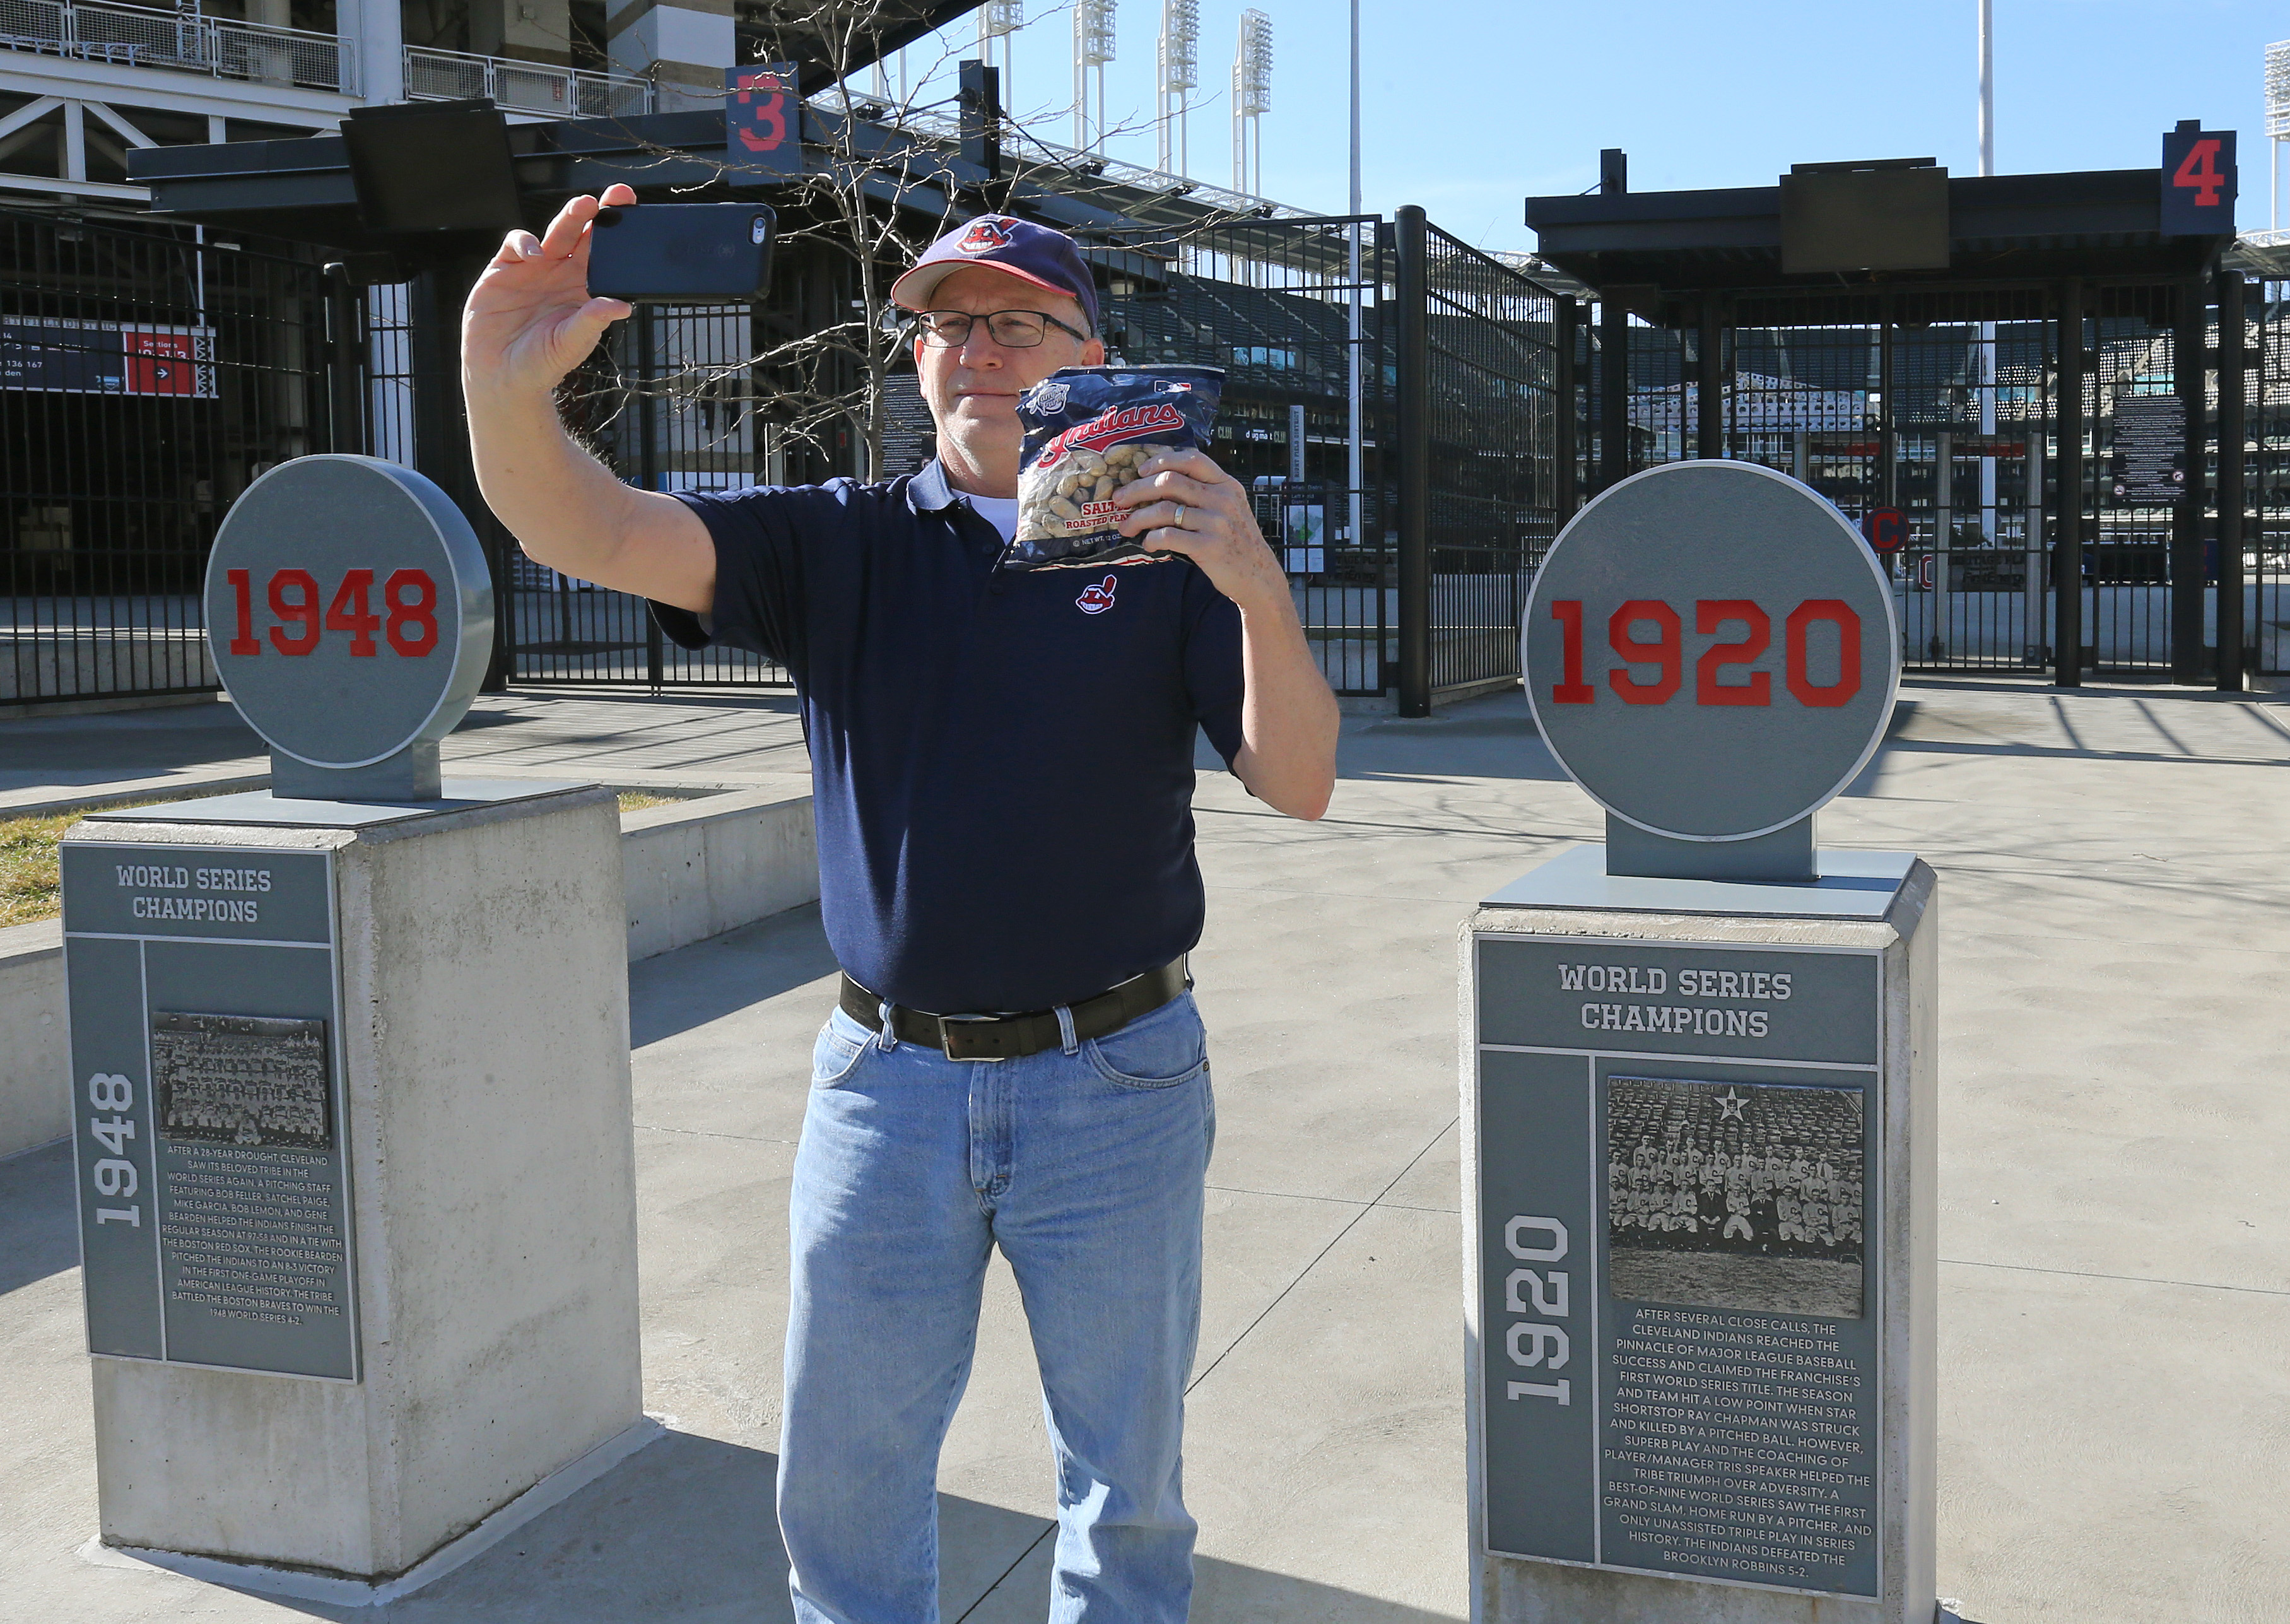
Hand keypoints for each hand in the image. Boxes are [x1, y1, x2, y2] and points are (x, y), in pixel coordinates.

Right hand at [462, 184, 636, 401]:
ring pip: (555, 233)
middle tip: (613, 197)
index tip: (631, 214)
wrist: (501, 376)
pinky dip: (525, 243)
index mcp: (585, 290)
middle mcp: (562, 274)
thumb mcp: (571, 343)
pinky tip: (535, 255)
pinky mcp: (504, 269)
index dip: (616, 234)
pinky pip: (517, 244)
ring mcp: (534, 269)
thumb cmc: (542, 362)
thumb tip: (623, 306)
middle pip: (583, 236)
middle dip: (597, 214)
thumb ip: (592, 321)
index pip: (605, 256)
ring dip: (569, 217)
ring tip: (583, 207)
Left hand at [1110, 447, 1288, 613]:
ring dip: (1137, 518)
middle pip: (1168, 482)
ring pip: (1164, 510)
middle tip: (1119, 500)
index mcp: (1226, 484)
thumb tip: (1159, 483)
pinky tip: (1148, 543)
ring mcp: (1216, 523)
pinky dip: (1152, 539)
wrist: (1257, 576)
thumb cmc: (1236, 541)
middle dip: (1136, 489)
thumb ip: (1204, 492)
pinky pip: (1169, 536)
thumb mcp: (1229, 508)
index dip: (1161, 461)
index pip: (1191, 459)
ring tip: (1126, 527)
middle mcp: (1222, 499)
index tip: (1140, 471)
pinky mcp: (1209, 547)